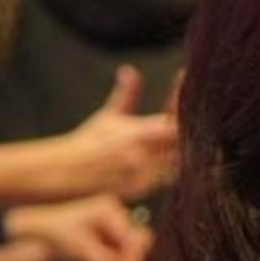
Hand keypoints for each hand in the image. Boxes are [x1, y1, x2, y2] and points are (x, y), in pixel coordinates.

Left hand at [3, 193, 151, 260]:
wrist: (34, 231)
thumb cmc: (54, 235)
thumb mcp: (81, 251)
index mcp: (109, 210)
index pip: (134, 238)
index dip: (133, 260)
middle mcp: (115, 215)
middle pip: (138, 242)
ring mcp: (113, 225)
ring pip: (131, 250)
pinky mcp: (109, 237)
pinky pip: (121, 253)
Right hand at [63, 64, 177, 200]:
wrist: (67, 171)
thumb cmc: (89, 141)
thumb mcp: (109, 115)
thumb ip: (126, 93)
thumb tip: (130, 70)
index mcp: (137, 134)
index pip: (175, 124)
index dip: (185, 116)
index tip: (188, 106)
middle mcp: (143, 157)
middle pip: (182, 146)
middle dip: (187, 135)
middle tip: (192, 127)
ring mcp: (144, 176)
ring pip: (178, 165)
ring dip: (180, 154)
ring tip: (180, 144)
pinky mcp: (141, 190)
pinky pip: (165, 180)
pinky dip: (169, 169)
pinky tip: (169, 162)